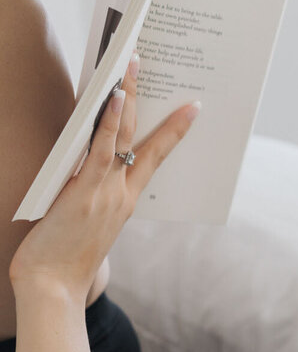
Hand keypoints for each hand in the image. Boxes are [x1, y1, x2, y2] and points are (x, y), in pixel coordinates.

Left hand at [9, 52, 198, 302]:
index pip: (155, 157)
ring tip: (130, 63)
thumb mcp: (86, 227)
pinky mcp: (86, 189)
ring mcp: (107, 190)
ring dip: (128, 95)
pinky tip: (112, 97)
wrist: (53, 288)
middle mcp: (122, 193)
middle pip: (142, 137)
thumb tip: (89, 174)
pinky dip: (109, 121)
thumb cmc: (63, 264)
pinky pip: (103, 149)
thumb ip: (93, 200)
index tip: (190, 108)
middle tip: (146, 63)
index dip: (174, 130)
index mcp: (126, 202)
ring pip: (124, 135)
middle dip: (147, 98)